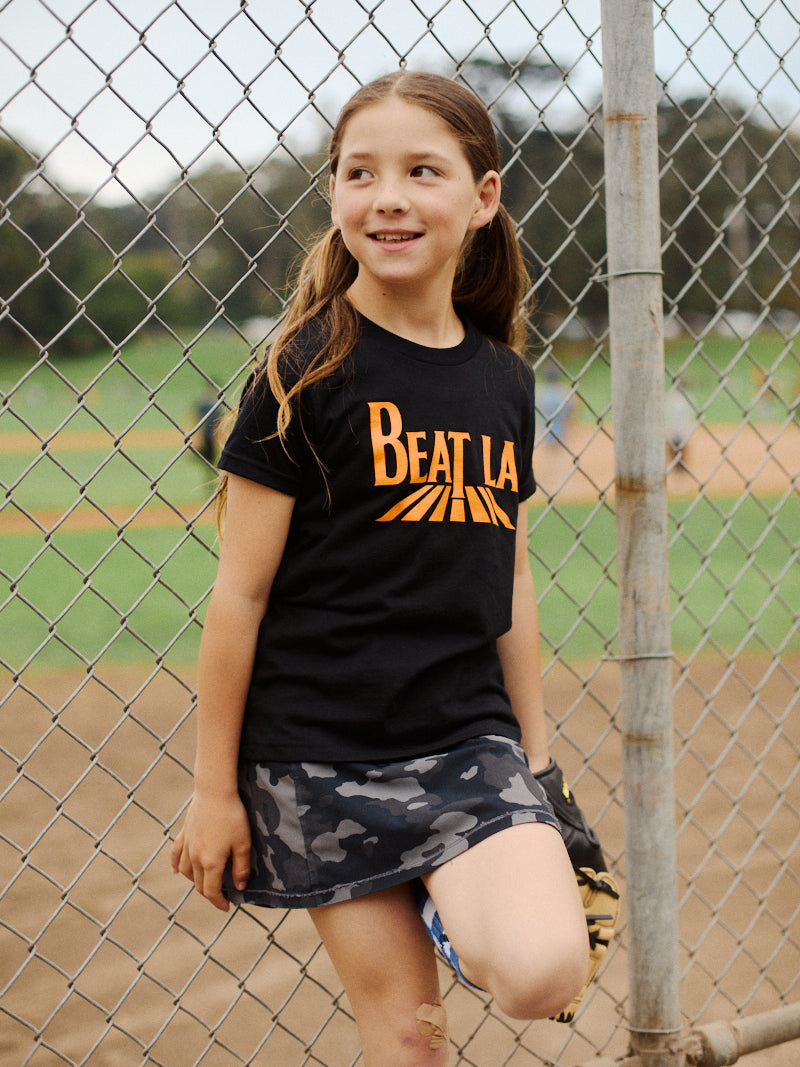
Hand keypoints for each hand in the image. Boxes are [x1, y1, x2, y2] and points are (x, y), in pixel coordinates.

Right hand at [170, 791, 251, 911]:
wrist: (214, 792)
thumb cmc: (232, 816)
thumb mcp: (243, 843)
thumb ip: (241, 867)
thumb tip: (239, 886)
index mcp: (211, 863)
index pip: (211, 891)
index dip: (219, 902)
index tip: (227, 907)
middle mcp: (195, 858)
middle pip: (199, 884)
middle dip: (210, 893)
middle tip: (222, 895)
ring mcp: (187, 846)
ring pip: (186, 872)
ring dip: (195, 881)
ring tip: (206, 882)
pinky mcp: (184, 834)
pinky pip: (175, 854)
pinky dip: (175, 865)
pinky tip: (175, 871)